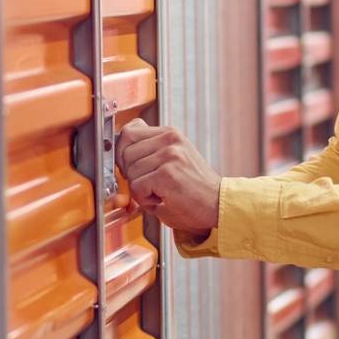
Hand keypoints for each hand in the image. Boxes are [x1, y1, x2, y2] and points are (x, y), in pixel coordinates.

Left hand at [116, 119, 220, 238]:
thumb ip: (149, 149)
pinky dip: (145, 200)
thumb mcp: (172, 160)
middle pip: (125, 153)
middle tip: (151, 185)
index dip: (123, 153)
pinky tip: (163, 199)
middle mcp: (170, 139)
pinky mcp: (167, 174)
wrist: (219, 206)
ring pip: (130, 172)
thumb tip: (120, 141)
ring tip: (161, 192)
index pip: (129, 132)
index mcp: (170, 134)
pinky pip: (137, 188)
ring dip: (140, 189)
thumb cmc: (193, 189)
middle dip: (131, 174)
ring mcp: (170, 155)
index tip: (132, 167)